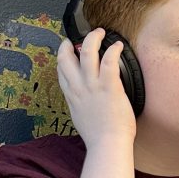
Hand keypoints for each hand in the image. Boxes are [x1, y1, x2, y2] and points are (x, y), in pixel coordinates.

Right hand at [56, 29, 136, 147]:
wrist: (107, 144)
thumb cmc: (98, 136)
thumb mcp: (80, 117)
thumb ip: (79, 104)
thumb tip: (83, 98)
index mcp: (71, 96)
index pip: (61, 70)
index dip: (63, 56)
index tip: (69, 49)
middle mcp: (78, 88)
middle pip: (66, 57)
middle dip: (71, 42)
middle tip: (81, 36)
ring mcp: (92, 86)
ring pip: (86, 52)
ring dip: (93, 38)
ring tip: (100, 33)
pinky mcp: (109, 86)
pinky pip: (108, 61)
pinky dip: (113, 49)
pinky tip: (117, 46)